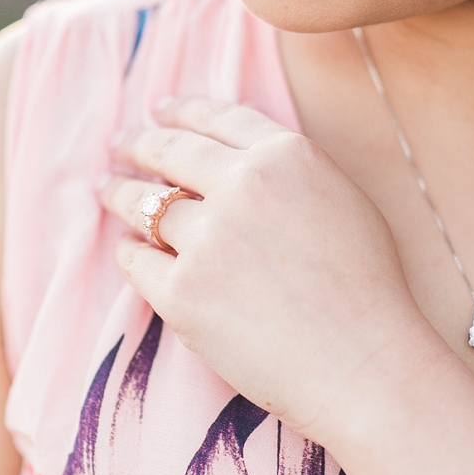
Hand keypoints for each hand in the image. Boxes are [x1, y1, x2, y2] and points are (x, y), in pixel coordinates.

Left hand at [102, 97, 435, 445]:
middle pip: (170, 152)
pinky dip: (129, 253)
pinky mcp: (181, 291)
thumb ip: (293, 173)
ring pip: (145, 205)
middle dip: (137, 145)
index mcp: (287, 156)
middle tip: (117, 145)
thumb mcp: (345, 203)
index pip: (218, 118)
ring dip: (119, 194)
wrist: (365, 364)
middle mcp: (242, 186)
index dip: (182, 110)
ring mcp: (207, 239)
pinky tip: (127, 250)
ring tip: (105, 190)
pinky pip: (137, 261)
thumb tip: (243, 157)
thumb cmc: (368, 293)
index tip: (158, 110)